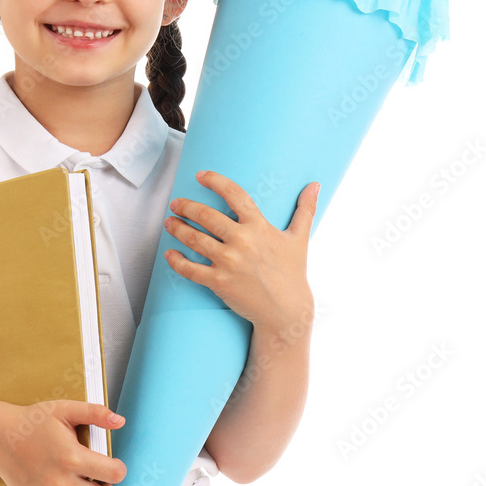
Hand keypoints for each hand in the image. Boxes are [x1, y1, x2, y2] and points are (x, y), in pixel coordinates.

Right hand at [0, 399, 127, 485]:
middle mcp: (60, 483)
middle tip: (99, 474)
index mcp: (71, 458)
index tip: (113, 462)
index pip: (113, 475)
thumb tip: (120, 421)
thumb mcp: (65, 410)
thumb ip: (95, 413)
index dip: (118, 468)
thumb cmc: (32, 422)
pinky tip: (58, 477)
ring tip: (75, 472)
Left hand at [163, 171, 318, 332]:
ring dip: (177, 228)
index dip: (215, 181)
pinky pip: (189, 269)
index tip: (200, 175)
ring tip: (169, 223)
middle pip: (206, 215)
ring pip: (194, 239)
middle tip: (176, 204)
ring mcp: (228, 262)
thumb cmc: (292, 273)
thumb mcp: (299, 239)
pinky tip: (169, 253)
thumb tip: (316, 185)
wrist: (286, 311)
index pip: (234, 194)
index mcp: (259, 226)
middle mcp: (242, 241)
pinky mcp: (219, 282)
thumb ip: (305, 210)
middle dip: (186, 206)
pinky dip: (176, 260)